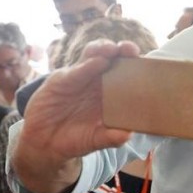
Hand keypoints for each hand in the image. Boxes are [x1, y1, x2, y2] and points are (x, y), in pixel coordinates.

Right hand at [12, 40, 139, 192]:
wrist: (45, 143)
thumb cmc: (75, 139)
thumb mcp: (94, 140)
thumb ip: (110, 138)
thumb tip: (127, 135)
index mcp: (112, 93)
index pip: (128, 74)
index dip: (136, 65)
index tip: (147, 63)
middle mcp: (98, 81)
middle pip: (113, 58)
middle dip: (123, 50)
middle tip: (130, 49)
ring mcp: (80, 77)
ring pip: (93, 55)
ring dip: (104, 48)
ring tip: (112, 50)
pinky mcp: (62, 79)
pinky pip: (75, 70)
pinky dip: (86, 65)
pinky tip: (96, 62)